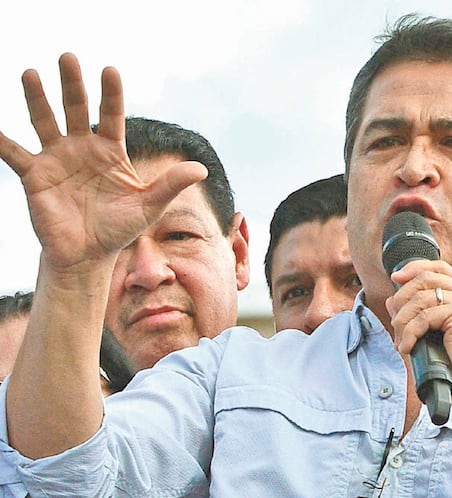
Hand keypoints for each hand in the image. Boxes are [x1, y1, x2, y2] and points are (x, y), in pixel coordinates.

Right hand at [0, 53, 206, 274]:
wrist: (89, 255)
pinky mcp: (35, 175)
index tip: (111, 70)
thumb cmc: (120, 228)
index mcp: (110, 152)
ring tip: (31, 73)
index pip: (111, 116)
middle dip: (72, 85)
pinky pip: (14, 153)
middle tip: (68, 57)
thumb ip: (171, 184)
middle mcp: (81, 148)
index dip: (111, 95)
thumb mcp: (149, 205)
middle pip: (76, 109)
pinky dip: (1, 139)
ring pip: (44, 121)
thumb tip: (201, 169)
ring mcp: (56, 159)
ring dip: (37, 99)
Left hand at [386, 259, 451, 408]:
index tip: (396, 278)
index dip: (415, 268)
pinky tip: (408, 347)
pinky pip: (424, 317)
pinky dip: (410, 333)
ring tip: (402, 340)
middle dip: (402, 300)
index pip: (439, 268)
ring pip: (421, 298)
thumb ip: (417, 313)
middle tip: (396, 324)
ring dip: (403, 320)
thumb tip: (392, 300)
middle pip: (426, 278)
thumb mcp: (434, 333)